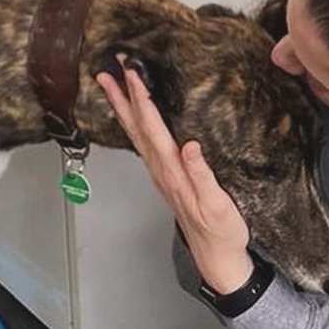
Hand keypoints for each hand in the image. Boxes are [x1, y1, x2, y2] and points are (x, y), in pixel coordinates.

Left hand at [96, 59, 252, 293]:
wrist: (215, 256)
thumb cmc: (220, 231)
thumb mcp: (218, 204)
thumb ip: (203, 175)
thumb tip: (190, 147)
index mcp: (173, 172)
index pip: (153, 127)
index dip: (142, 99)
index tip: (132, 74)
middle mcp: (162, 172)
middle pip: (136, 128)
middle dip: (122, 98)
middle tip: (107, 72)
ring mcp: (161, 176)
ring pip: (137, 136)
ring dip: (124, 110)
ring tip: (112, 88)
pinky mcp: (166, 179)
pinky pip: (144, 145)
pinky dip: (135, 126)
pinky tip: (135, 119)